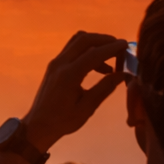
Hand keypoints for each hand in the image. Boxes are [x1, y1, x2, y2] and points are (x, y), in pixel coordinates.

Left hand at [20, 32, 126, 150]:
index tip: (126, 45)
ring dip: (95, 43)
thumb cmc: (63, 120)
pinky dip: (87, 51)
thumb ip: (105, 88)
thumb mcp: (87, 107)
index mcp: (69, 75)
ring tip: (112, 58)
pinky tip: (100, 68)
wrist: (38, 125)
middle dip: (104, 39)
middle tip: (120, 47)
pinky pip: (72, 49)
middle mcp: (60, 63)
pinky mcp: (54, 65)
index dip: (112, 48)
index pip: (94, 53)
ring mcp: (55, 62)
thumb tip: (123, 74)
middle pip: (84, 39)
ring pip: (77, 41)